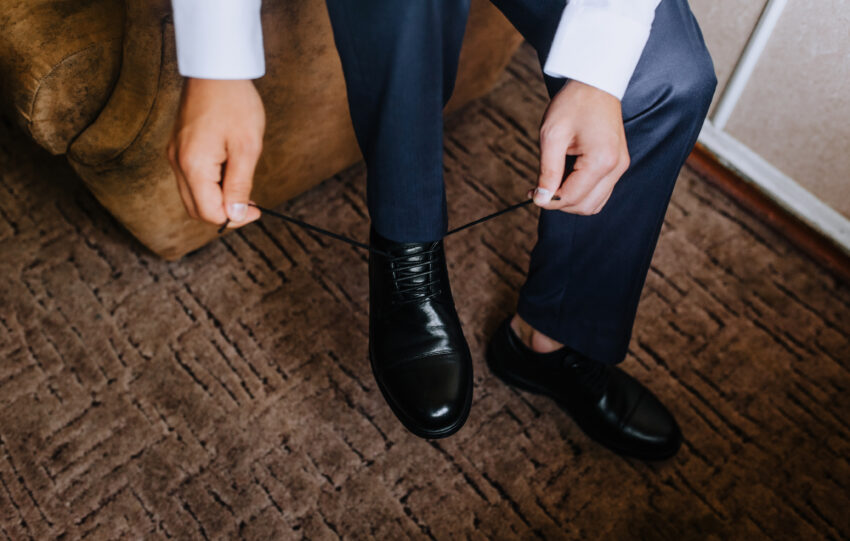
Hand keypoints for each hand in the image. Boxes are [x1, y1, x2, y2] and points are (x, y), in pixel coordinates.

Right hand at [167, 78, 264, 227]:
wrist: (216, 69)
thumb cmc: (235, 104)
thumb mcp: (246, 148)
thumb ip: (240, 185)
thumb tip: (236, 215)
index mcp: (193, 166)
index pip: (209, 212)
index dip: (234, 218)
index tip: (257, 210)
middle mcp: (177, 163)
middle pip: (196, 209)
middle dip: (223, 212)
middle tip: (250, 204)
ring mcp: (174, 154)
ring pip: (192, 195)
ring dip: (216, 199)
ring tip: (241, 185)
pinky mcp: (178, 147)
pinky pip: (191, 178)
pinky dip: (209, 184)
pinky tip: (229, 170)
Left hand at [530, 80, 629, 214]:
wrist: (596, 83)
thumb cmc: (574, 103)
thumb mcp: (552, 136)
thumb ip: (547, 171)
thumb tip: (541, 198)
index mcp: (601, 160)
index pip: (572, 197)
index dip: (548, 200)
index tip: (531, 193)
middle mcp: (616, 168)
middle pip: (585, 206)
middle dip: (560, 202)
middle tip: (540, 187)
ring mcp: (620, 167)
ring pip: (594, 204)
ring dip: (571, 199)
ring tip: (554, 180)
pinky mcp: (618, 164)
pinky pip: (600, 192)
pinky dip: (582, 192)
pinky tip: (567, 176)